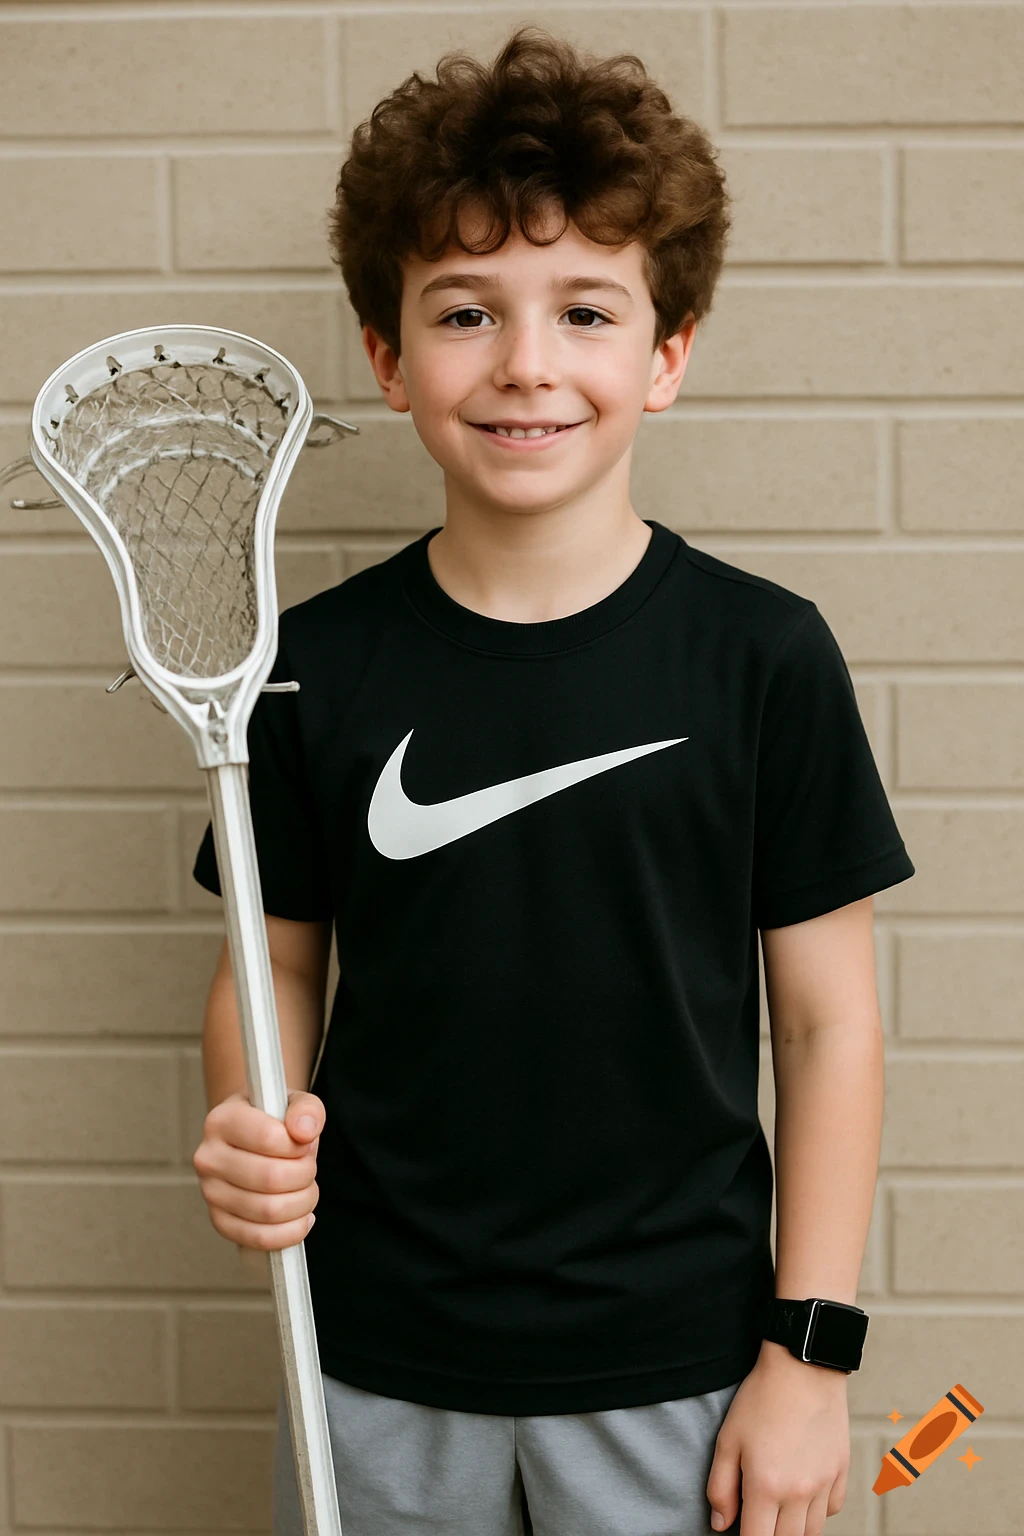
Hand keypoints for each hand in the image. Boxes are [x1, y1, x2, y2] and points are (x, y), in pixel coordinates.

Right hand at [192, 1088, 324, 1251]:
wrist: (254, 1141)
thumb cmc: (274, 1122)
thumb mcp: (294, 1103)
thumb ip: (307, 1110)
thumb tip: (304, 1131)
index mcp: (222, 1120)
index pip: (268, 1138)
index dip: (298, 1146)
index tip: (304, 1144)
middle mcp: (209, 1157)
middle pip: (271, 1178)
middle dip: (304, 1176)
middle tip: (309, 1169)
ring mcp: (211, 1192)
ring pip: (268, 1210)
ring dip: (302, 1203)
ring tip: (306, 1190)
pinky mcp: (220, 1221)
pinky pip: (259, 1237)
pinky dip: (290, 1231)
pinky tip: (301, 1216)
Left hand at [706, 1342, 849, 1533]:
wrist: (802, 1367)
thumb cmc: (761, 1399)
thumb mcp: (728, 1439)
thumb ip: (720, 1487)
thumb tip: (721, 1524)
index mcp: (766, 1486)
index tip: (741, 1528)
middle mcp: (799, 1493)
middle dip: (770, 1535)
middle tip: (759, 1516)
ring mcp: (824, 1484)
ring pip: (812, 1532)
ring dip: (794, 1529)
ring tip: (779, 1509)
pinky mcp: (841, 1472)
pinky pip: (831, 1510)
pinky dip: (817, 1511)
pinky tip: (802, 1493)